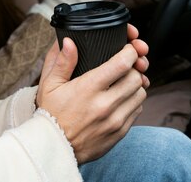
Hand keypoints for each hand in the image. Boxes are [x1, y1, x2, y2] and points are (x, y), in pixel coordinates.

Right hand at [35, 23, 147, 163]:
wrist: (54, 147)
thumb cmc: (50, 113)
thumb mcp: (49, 85)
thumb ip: (61, 61)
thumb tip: (69, 42)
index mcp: (88, 89)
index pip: (122, 64)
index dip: (130, 52)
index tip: (127, 48)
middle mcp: (104, 105)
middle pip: (136, 77)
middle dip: (133, 67)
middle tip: (125, 65)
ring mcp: (115, 120)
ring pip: (140, 94)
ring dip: (135, 85)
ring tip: (123, 82)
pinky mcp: (120, 132)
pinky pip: (137, 110)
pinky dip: (133, 101)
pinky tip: (120, 99)